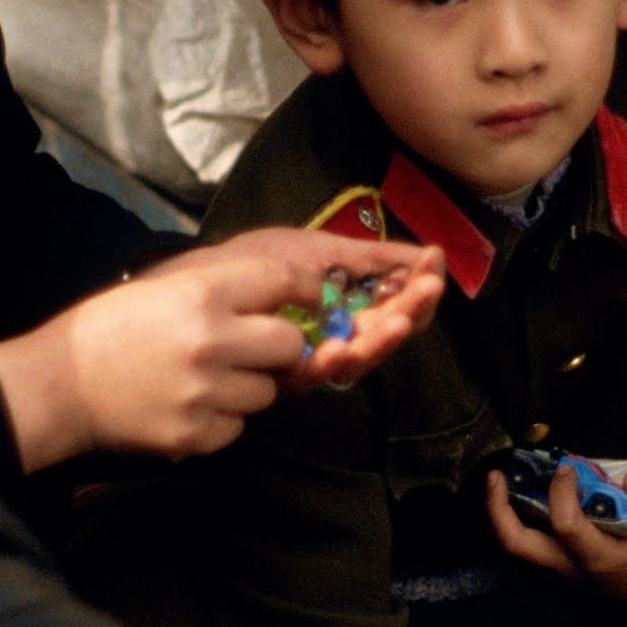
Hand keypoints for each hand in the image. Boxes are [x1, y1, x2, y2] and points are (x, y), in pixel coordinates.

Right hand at [0, 231, 444, 469]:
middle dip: (279, 347)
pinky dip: (222, 419)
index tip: (313, 295)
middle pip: (289, 344)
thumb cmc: (109, 329)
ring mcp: (204, 393)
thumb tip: (282, 293)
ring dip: (249, 387)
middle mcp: (210, 342)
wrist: (59, 385)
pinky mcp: (195, 434)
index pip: (279, 280)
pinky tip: (189, 405)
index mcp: (200, 295)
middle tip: (254, 350)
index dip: (305, 287)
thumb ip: (222, 290)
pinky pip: (238, 427)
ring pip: (267, 392)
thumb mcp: (162, 287)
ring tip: (209, 379)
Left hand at [146, 226, 445, 389]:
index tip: (435, 266)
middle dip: (409, 313)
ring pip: (360, 357)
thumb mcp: (314, 249)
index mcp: (350, 303)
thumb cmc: (249, 263)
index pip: (397, 300)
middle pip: (388, 332)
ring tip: (393, 322)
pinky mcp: (285, 377)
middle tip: (424, 295)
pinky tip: (342, 345)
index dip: (419, 287)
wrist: (192, 283)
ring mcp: (313, 356)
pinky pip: (318, 374)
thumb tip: (428, 253)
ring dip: (381, 341)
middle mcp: (339, 333)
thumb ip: (369, 256)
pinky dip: (334, 360)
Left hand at [486, 465, 626, 599]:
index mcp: (598, 560)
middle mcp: (569, 568)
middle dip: (499, 509)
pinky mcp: (555, 567)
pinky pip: (525, 544)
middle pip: (518, 544)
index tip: (566, 468)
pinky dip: (515, 519)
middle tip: (495, 476)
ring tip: (498, 482)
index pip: (566, 525)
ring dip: (501, 514)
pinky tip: (518, 494)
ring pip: (516, 547)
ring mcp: (557, 571)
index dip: (561, 493)